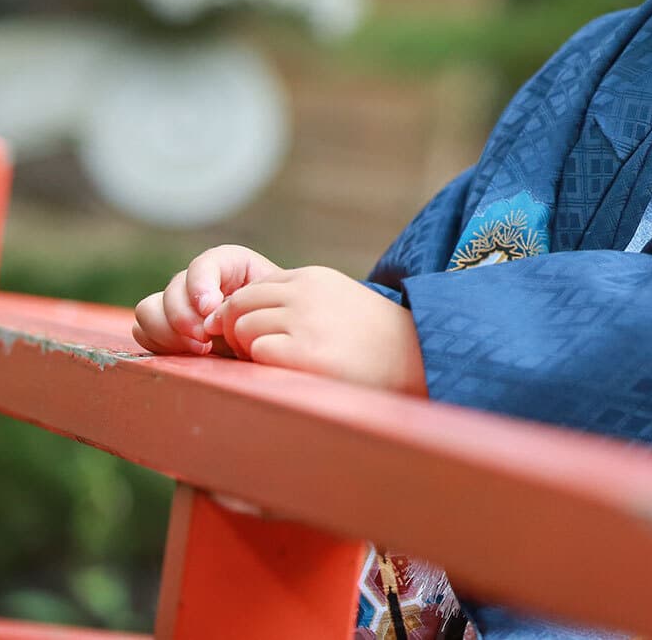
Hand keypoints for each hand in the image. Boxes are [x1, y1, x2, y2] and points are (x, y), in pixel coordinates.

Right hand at [132, 244, 281, 356]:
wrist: (274, 341)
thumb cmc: (277, 320)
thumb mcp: (271, 306)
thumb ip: (245, 303)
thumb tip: (209, 319)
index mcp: (228, 265)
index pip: (203, 263)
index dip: (201, 285)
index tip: (211, 309)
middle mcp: (198, 281)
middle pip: (172, 289)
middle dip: (184, 317)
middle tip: (205, 340)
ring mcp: (179, 304)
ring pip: (149, 309)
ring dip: (168, 331)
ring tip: (199, 349)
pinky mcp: (165, 328)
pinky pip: (142, 330)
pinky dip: (159, 342)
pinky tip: (186, 353)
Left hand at [212, 265, 427, 395]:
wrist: (416, 358)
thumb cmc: (374, 338)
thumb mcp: (337, 301)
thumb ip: (297, 301)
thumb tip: (240, 318)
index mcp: (313, 278)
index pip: (252, 289)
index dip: (244, 314)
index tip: (252, 336)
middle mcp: (306, 293)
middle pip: (238, 305)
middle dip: (235, 331)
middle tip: (253, 355)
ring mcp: (305, 321)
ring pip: (243, 328)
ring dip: (250, 350)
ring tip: (275, 365)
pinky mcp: (305, 353)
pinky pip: (258, 353)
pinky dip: (265, 366)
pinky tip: (289, 373)